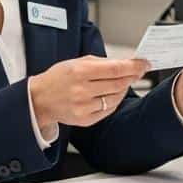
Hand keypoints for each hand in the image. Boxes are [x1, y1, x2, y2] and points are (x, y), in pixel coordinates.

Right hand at [29, 55, 149, 132]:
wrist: (39, 99)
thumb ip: (102, 63)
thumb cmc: (58, 78)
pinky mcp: (85, 119)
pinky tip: (111, 94)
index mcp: (79, 72)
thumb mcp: (76, 62)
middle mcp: (82, 90)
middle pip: (119, 84)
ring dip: (124, 89)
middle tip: (138, 72)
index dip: (134, 66)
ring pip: (116, 98)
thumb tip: (126, 63)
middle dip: (132, 77)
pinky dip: (114, 101)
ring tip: (122, 82)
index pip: (115, 69)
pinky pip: (109, 109)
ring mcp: (84, 107)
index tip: (144, 63)